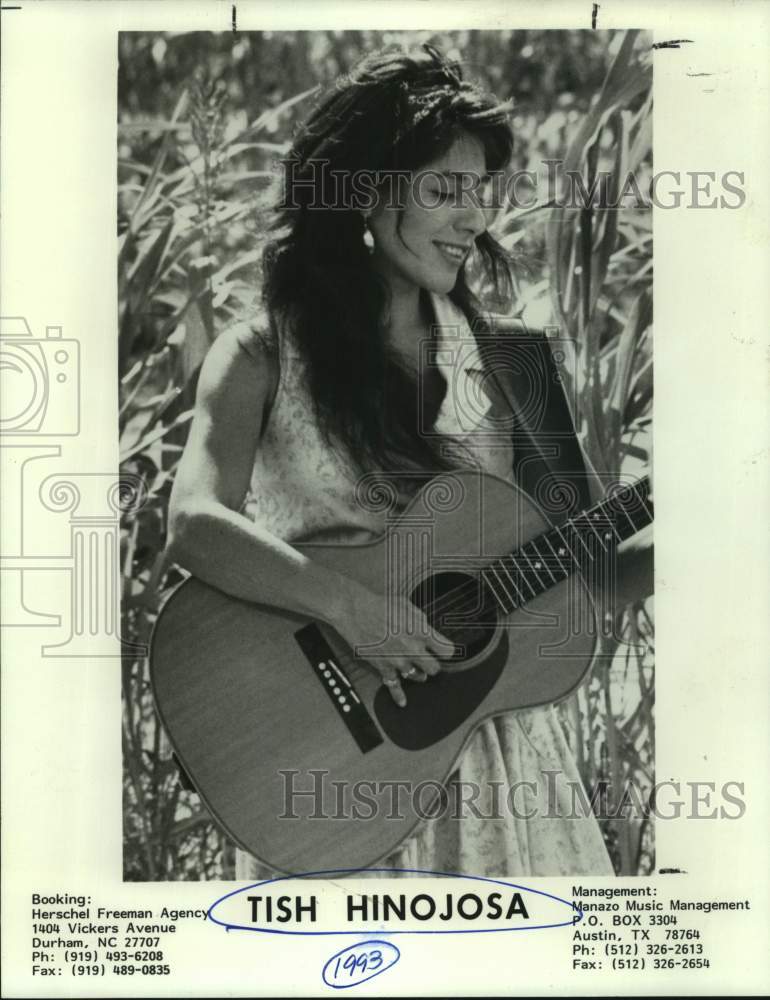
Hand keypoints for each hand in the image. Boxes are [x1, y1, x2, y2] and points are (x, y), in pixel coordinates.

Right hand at [329, 585, 454, 707]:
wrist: (355, 611)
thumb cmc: (379, 605)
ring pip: (418, 677)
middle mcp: (412, 649)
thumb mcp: (407, 605)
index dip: (447, 650)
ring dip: (419, 673)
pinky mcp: (384, 667)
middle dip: (434, 664)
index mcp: (421, 632)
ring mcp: (398, 661)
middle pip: (435, 668)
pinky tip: (403, 701)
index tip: (446, 651)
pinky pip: (394, 686)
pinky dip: (399, 696)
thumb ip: (421, 621)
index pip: (447, 650)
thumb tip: (426, 629)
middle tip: (431, 660)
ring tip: (417, 669)